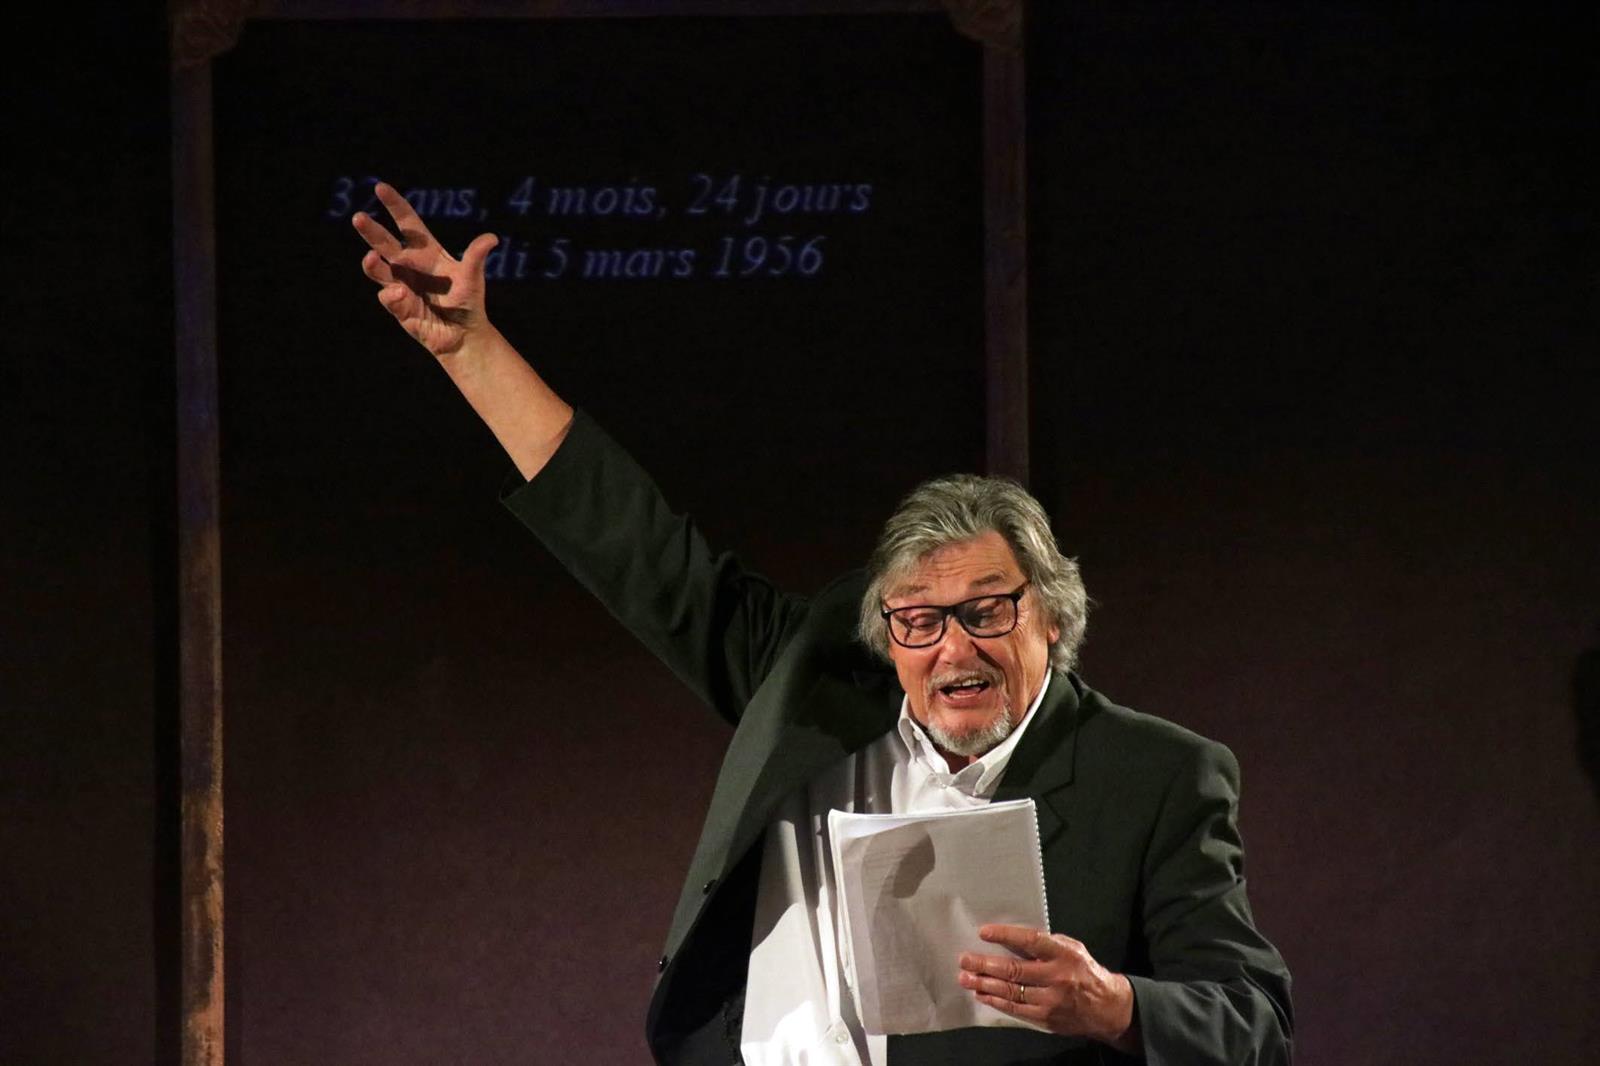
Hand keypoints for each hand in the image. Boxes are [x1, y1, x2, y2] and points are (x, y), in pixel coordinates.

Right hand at [352, 181, 498, 357]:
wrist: (464, 335)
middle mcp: (408, 265)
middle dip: (371, 230)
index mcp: (426, 252)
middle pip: (384, 243)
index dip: (394, 205)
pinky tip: (402, 294)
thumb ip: (475, 257)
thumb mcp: (472, 278)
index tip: (380, 187)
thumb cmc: (467, 302)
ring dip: (372, 264)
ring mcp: (400, 285)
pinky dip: (394, 296)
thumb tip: (491, 238)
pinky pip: (390, 297)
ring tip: (370, 257)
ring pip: (378, 270)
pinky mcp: (398, 307)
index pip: (408, 223)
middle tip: (358, 217)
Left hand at [958, 924, 1138, 1052]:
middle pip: (1014, 970)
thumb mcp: (1072, 948)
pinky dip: (997, 1001)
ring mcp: (1051, 1000)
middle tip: (965, 960)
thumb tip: (1012, 938)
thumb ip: (1046, 944)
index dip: (1005, 936)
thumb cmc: (1085, 971)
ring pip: (1011, 992)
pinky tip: (983, 994)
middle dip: (985, 965)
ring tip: (966, 978)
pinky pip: (1016, 1009)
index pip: (1030, 941)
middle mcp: (1057, 977)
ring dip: (985, 984)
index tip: (984, 933)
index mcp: (1064, 954)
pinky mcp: (1046, 1017)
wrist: (1107, 1007)